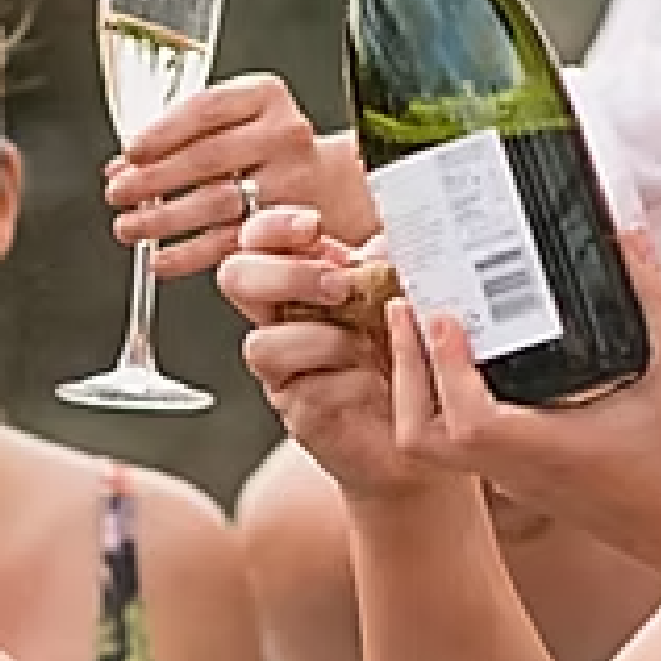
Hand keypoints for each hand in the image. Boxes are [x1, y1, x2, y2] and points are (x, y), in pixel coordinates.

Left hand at [105, 75, 348, 278]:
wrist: (333, 186)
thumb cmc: (271, 152)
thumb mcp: (237, 122)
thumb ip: (183, 136)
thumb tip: (122, 165)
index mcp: (265, 97)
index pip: (206, 107)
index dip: (162, 132)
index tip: (131, 152)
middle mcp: (284, 135)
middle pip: (206, 157)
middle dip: (152, 179)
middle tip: (118, 193)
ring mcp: (291, 182)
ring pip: (216, 201)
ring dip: (163, 219)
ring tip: (130, 227)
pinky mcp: (289, 226)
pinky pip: (231, 241)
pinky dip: (190, 254)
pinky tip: (163, 257)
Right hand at [217, 208, 446, 504]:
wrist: (424, 433)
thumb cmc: (407, 354)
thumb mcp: (402, 296)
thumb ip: (387, 264)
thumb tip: (382, 242)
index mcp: (300, 279)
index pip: (257, 239)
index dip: (273, 227)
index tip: (312, 227)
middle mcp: (281, 319)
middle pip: (236, 279)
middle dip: (286, 275)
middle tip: (339, 286)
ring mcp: (283, 368)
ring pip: (263, 343)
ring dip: (322, 338)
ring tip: (367, 346)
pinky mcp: (299, 412)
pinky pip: (304, 391)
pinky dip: (346, 382)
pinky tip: (377, 382)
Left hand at [387, 234, 660, 582]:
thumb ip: (656, 298)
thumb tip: (628, 233)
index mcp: (548, 450)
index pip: (466, 419)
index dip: (442, 368)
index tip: (440, 315)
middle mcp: (519, 469)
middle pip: (423, 436)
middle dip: (405, 371)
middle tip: (405, 307)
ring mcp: (515, 479)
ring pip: (434, 442)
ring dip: (417, 385)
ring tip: (425, 324)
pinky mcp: (522, 479)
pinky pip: (460, 442)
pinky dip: (444, 398)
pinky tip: (464, 354)